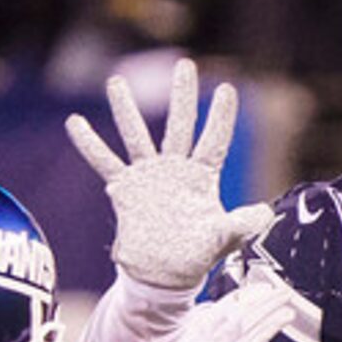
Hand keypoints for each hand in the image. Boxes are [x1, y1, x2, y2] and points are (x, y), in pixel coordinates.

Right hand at [65, 58, 271, 290]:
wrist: (162, 276)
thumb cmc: (196, 255)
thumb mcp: (224, 239)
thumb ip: (242, 223)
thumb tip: (267, 213)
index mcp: (202, 177)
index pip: (213, 140)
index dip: (220, 117)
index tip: (227, 89)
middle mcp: (175, 169)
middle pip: (179, 126)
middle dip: (182, 97)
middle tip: (184, 65)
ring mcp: (148, 176)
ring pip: (137, 136)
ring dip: (126, 110)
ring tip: (116, 81)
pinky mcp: (125, 189)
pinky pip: (105, 161)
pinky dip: (90, 143)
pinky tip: (75, 122)